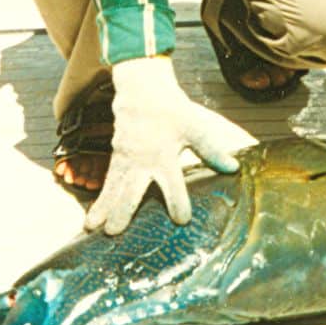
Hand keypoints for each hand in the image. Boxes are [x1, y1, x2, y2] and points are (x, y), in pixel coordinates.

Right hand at [84, 55, 238, 234]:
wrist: (143, 92)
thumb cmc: (172, 112)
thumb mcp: (194, 127)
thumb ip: (211, 150)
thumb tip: (233, 169)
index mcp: (164, 155)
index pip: (173, 183)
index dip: (178, 202)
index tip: (182, 221)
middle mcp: (142, 161)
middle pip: (132, 189)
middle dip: (124, 210)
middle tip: (115, 232)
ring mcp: (125, 160)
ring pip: (114, 188)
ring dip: (104, 209)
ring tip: (93, 229)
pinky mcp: (116, 159)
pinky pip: (107, 183)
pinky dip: (100, 200)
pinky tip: (91, 218)